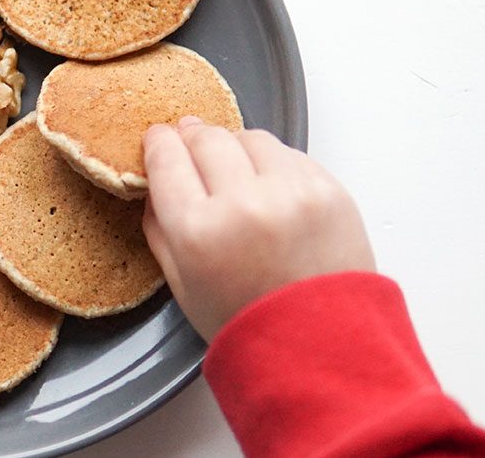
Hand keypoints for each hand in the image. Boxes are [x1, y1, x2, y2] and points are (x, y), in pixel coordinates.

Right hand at [142, 117, 374, 340]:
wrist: (321, 346)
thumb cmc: (246, 323)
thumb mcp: (181, 285)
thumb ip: (160, 229)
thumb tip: (155, 182)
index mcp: (198, 231)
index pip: (167, 158)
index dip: (158, 143)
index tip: (158, 140)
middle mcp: (244, 202)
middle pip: (207, 138)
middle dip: (193, 138)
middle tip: (191, 146)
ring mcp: (291, 192)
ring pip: (250, 137)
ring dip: (235, 147)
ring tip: (235, 169)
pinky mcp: (329, 190)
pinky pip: (290, 155)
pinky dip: (273, 164)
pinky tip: (270, 188)